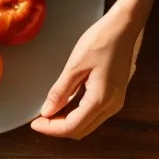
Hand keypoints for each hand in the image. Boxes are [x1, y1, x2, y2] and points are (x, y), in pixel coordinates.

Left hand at [31, 1, 142, 138]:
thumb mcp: (75, 66)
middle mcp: (111, 106)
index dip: (51, 129)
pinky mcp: (115, 96)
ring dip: (68, 122)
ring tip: (49, 112)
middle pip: (81, 130)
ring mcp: (115, 102)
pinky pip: (94, 114)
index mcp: (101, 99)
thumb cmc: (101, 41)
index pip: (72, 127)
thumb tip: (47, 111)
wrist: (123, 27)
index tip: (35, 123)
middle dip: (58, 128)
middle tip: (39, 119)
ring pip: (88, 124)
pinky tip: (65, 105)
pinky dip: (77, 114)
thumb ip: (60, 91)